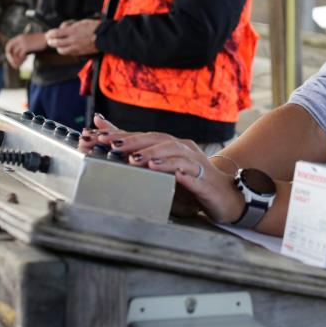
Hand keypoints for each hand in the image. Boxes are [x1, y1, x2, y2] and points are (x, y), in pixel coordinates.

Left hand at [5, 32, 46, 67]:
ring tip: (22, 63)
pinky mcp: (26, 47)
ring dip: (17, 60)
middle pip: (8, 50)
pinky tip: (27, 59)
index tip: (14, 57)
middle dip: (10, 58)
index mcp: (19, 37)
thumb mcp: (29, 41)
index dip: (9, 53)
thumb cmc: (40, 41)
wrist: (48, 38)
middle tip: (15, 63)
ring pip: (14, 54)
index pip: (8, 45)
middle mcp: (19, 39)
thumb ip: (23, 45)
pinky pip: (20, 55)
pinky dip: (22, 59)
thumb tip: (18, 54)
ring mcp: (22, 43)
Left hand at [45, 19, 99, 55]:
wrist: (105, 36)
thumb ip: (71, 26)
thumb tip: (63, 28)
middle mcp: (72, 40)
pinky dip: (65, 51)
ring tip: (58, 45)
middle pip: (55, 43)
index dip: (50, 34)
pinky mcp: (79, 52)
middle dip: (51, 42)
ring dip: (58, 47)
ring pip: (61, 50)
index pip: (55, 34)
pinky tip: (66, 48)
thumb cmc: (94, 27)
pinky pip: (69, 53)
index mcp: (72, 31)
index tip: (49, 34)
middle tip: (50, 40)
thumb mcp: (81, 22)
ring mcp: (75, 47)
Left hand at [87, 114, 244, 222]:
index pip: (145, 137)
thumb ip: (137, 151)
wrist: (227, 196)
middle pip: (159, 141)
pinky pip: (193, 175)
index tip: (99, 138)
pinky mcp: (206, 181)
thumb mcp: (164, 167)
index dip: (122, 136)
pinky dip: (182, 173)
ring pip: (176, 154)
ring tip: (137, 160)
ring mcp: (196, 164)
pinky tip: (172, 175)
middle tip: (113, 146)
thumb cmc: (192, 180)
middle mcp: (184, 150)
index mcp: (172, 146)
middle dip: (135, 143)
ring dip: (156, 156)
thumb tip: (107, 130)